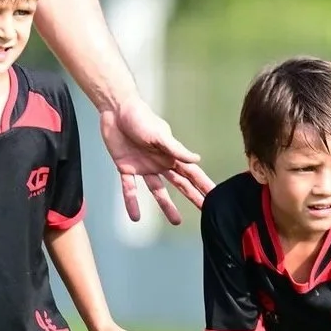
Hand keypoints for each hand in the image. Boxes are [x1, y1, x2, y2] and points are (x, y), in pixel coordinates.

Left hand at [97, 95, 210, 224]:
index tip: (215, 197)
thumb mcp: (160, 134)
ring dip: (166, 206)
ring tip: (176, 221)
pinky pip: (129, 189)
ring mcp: (144, 167)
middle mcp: (161, 163)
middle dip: (193, 197)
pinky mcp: (126, 168)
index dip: (203, 185)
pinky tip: (135, 217)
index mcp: (171, 154)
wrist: (115, 110)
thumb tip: (197, 160)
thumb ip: (177, 149)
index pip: (192, 173)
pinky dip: (131, 202)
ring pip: (158, 191)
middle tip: (206, 212)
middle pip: (180, 184)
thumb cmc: (140, 117)